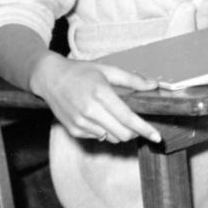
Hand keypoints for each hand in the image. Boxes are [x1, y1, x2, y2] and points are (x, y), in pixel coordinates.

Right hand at [29, 53, 161, 144]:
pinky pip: (97, 137)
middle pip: (121, 133)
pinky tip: (98, 117)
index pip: (128, 117)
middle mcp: (90, 110)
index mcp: (101, 93)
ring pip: (110, 138)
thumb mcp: (108, 70)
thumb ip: (132, 79)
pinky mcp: (73, 130)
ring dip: (118, 131)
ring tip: (113, 115)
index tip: (157, 137)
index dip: (144, 129)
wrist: (50, 78)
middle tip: (137, 123)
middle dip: (134, 132)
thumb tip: (153, 85)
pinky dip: (103, 131)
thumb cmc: (81, 71)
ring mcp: (80, 122)